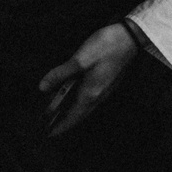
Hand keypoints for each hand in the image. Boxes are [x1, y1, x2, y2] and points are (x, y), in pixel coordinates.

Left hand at [39, 21, 140, 135]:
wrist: (130, 38)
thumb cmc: (106, 47)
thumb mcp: (79, 59)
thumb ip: (60, 73)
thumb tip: (42, 87)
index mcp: (90, 93)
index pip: (73, 117)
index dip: (60, 126)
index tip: (48, 134)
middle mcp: (99, 96)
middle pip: (79, 115)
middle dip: (64, 121)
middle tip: (49, 124)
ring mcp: (105, 90)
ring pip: (85, 107)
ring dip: (72, 112)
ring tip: (57, 111)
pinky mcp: (107, 83)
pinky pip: (90, 99)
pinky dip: (79, 102)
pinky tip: (73, 94)